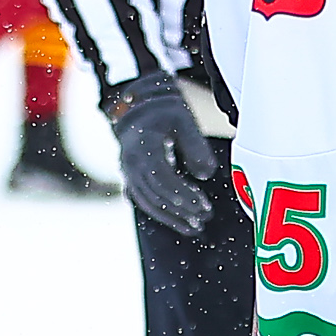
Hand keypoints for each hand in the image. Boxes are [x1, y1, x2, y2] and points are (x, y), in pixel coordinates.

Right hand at [109, 73, 227, 235]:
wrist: (140, 108)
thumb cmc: (164, 112)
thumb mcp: (184, 120)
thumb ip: (196, 146)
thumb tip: (206, 174)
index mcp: (142, 147)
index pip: (162, 178)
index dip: (183, 194)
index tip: (203, 205)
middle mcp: (131, 164)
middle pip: (156, 194)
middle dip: (182, 209)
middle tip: (205, 216)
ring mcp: (129, 173)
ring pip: (149, 203)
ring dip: (173, 217)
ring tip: (196, 226)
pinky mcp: (132, 180)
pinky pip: (146, 202)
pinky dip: (164, 215)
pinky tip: (181, 223)